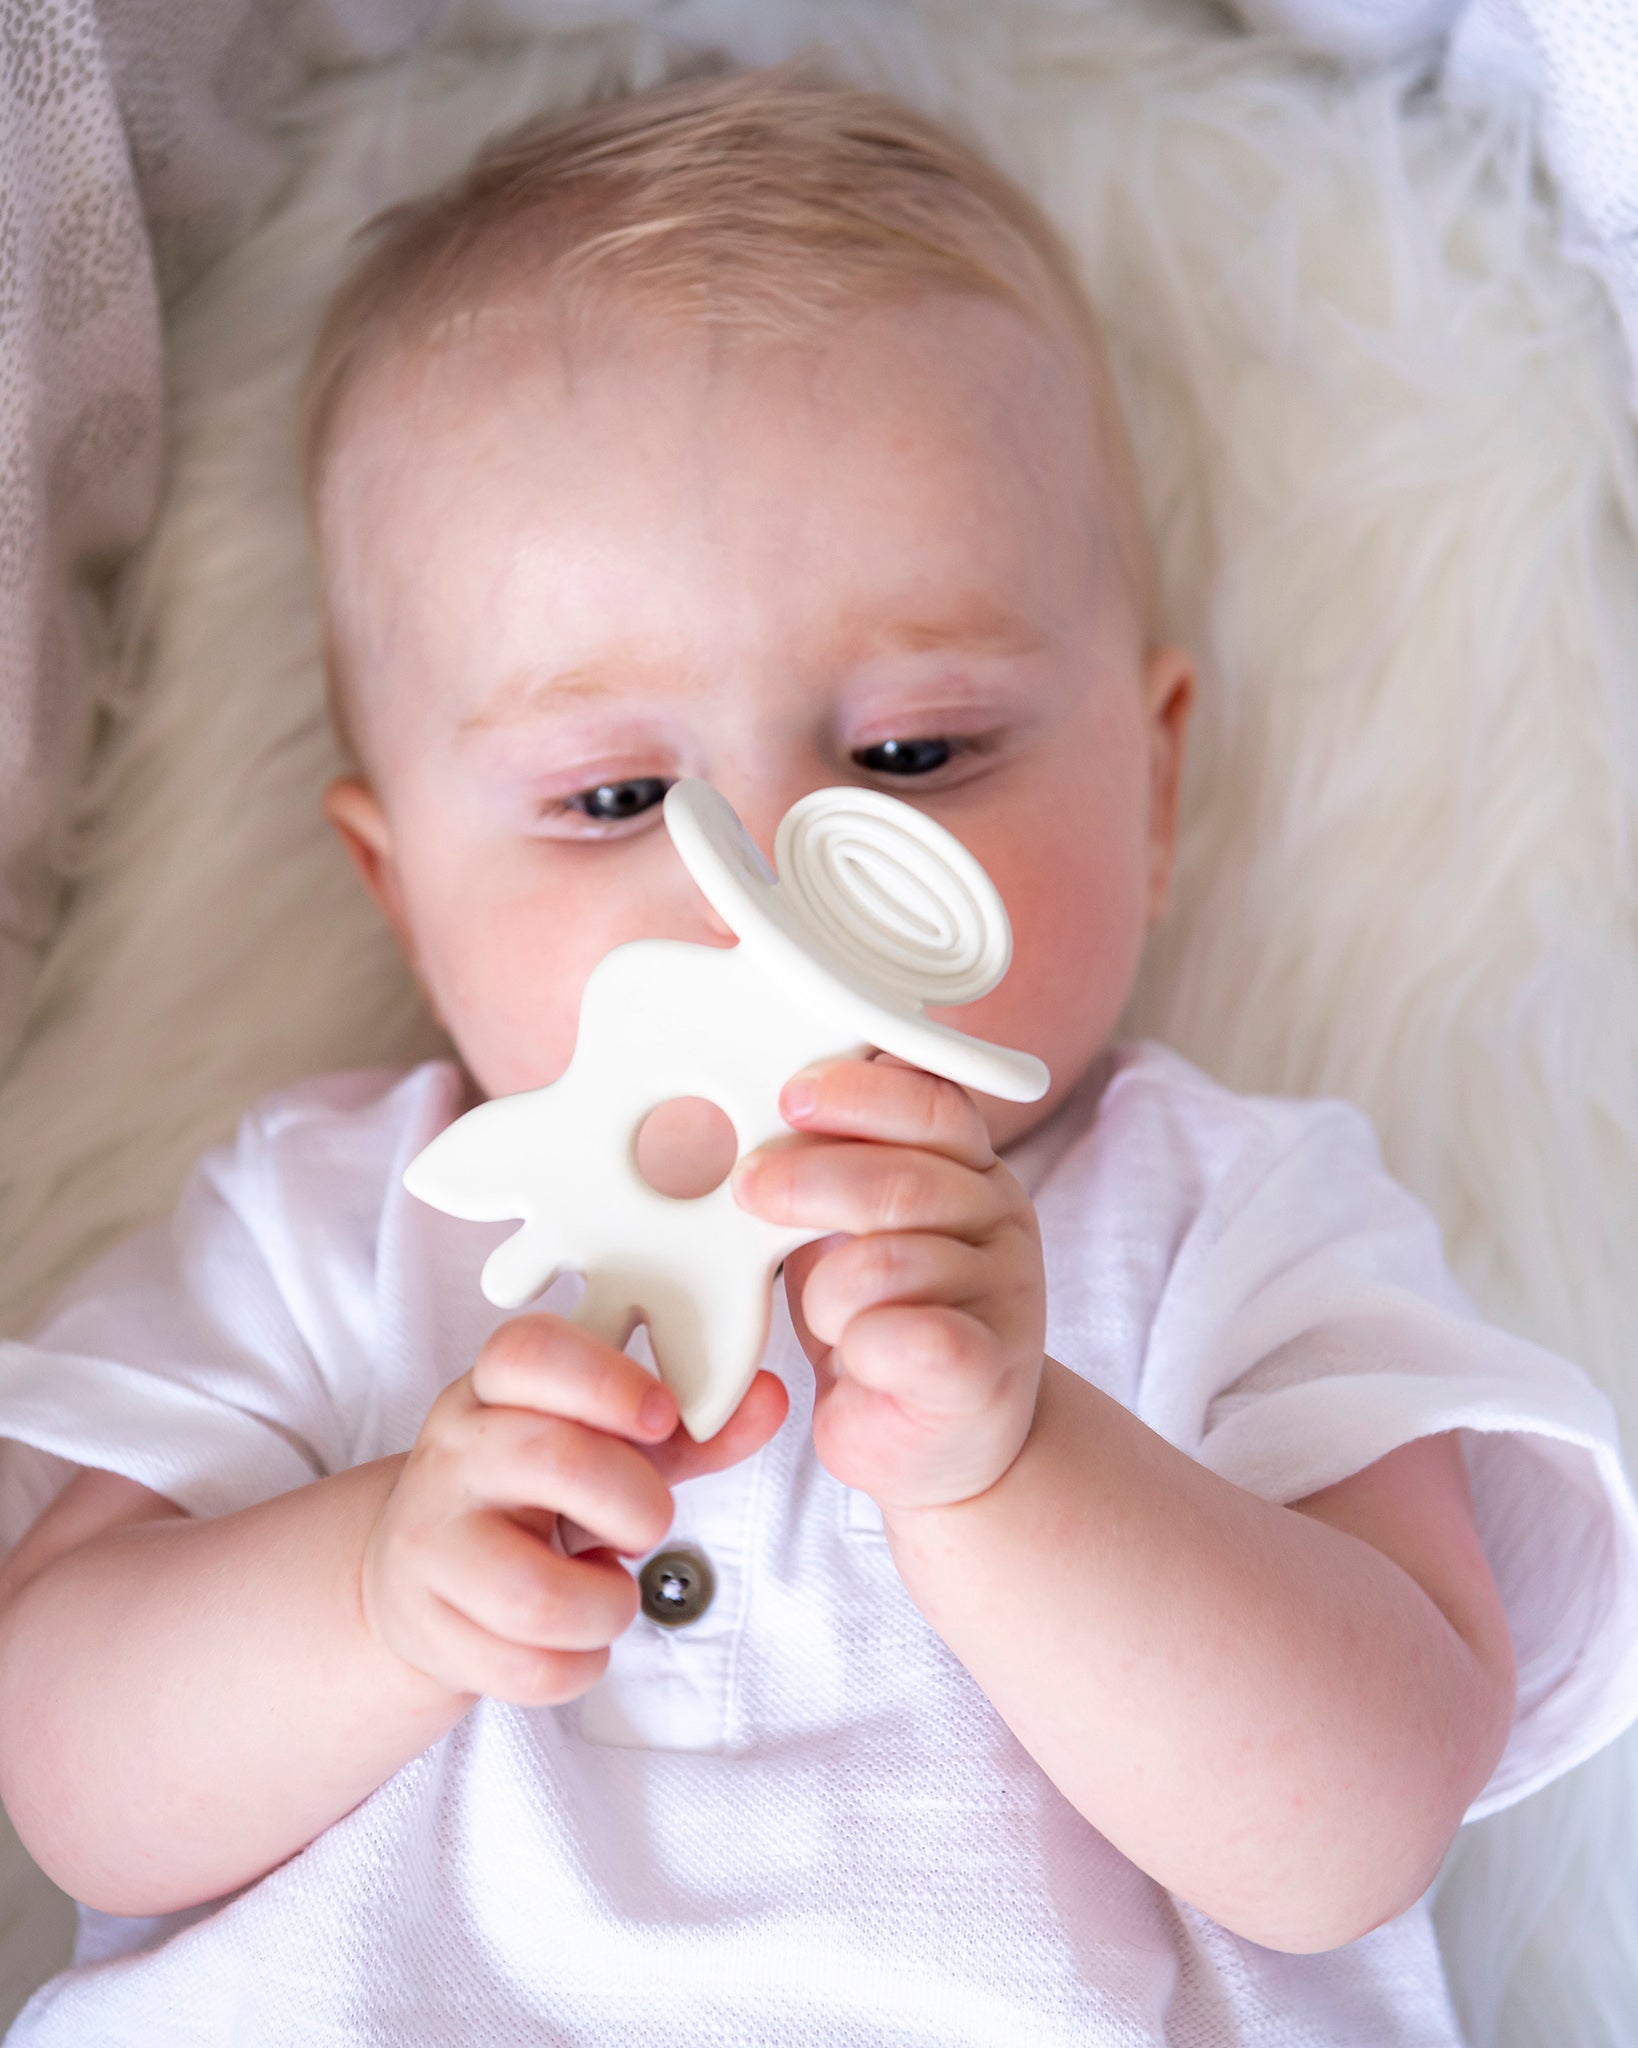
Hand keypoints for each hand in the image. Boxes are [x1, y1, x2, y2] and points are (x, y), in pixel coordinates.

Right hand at [361, 1315, 787, 1704]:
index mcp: (495, 1390)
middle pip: (551, 1461)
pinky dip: (579, 1665)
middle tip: (648, 1522)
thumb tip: (769, 1398)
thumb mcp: (604, 1449)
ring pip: (536, 1594)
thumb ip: (692, 1429)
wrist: (419, 1574)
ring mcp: (431, 1545)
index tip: (662, 1416)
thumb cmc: (533, 1496)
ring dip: (608, 1605)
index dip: (607, 1382)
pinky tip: (574, 1637)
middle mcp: (453, 1456)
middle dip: (637, 1503)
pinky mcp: (430, 1632)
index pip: (527, 1352)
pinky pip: (528, 1669)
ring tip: (609, 1590)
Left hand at [733, 1055, 1046, 1511]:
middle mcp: (1001, 1220)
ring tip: (826, 1319)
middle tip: (752, 1188)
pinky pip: (916, 1338)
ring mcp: (1003, 1296)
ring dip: (830, 1292)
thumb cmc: (883, 1320)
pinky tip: (856, 1356)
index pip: (933, 1104)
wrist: (941, 1440)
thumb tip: (753, 1121)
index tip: (790, 1096)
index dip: (860, 1094)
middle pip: (906, 1179)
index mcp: (971, 1170)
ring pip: (890, 1263)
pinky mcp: (987, 1372)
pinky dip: (864, 1343)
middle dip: (812, 1178)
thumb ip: (830, 1170)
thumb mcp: (850, 1230)